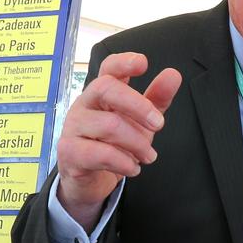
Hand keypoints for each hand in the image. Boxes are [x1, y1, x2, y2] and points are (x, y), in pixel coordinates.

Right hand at [56, 53, 181, 228]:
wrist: (91, 180)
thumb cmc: (115, 144)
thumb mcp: (140, 122)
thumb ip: (156, 99)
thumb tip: (173, 74)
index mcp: (102, 93)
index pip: (108, 68)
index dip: (123, 62)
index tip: (143, 63)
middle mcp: (84, 104)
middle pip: (106, 88)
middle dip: (138, 105)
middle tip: (159, 124)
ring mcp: (73, 127)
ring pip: (109, 125)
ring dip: (137, 143)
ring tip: (148, 156)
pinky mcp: (69, 152)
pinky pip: (100, 154)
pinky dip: (123, 162)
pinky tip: (132, 168)